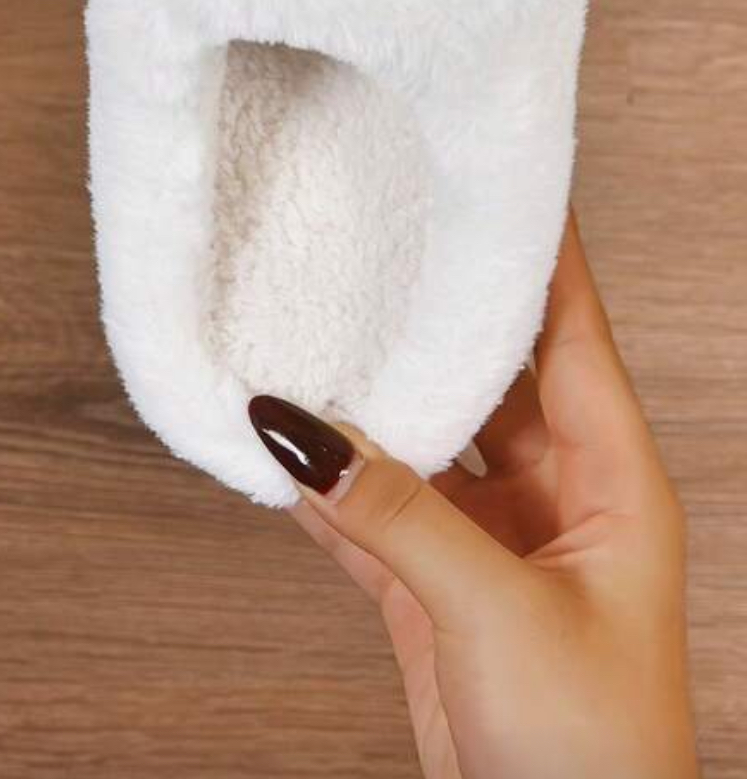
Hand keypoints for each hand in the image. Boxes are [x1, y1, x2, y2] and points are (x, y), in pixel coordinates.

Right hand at [249, 213, 698, 778]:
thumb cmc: (593, 752)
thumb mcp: (500, 612)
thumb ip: (396, 513)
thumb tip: (298, 427)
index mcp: (613, 479)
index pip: (571, 330)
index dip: (537, 251)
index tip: (495, 174)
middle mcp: (556, 494)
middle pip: (486, 372)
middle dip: (430, 312)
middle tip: (373, 236)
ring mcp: (493, 543)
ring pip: (423, 438)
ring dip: (368, 398)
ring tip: (305, 328)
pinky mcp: (438, 592)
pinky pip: (375, 511)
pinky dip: (330, 481)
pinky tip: (282, 445)